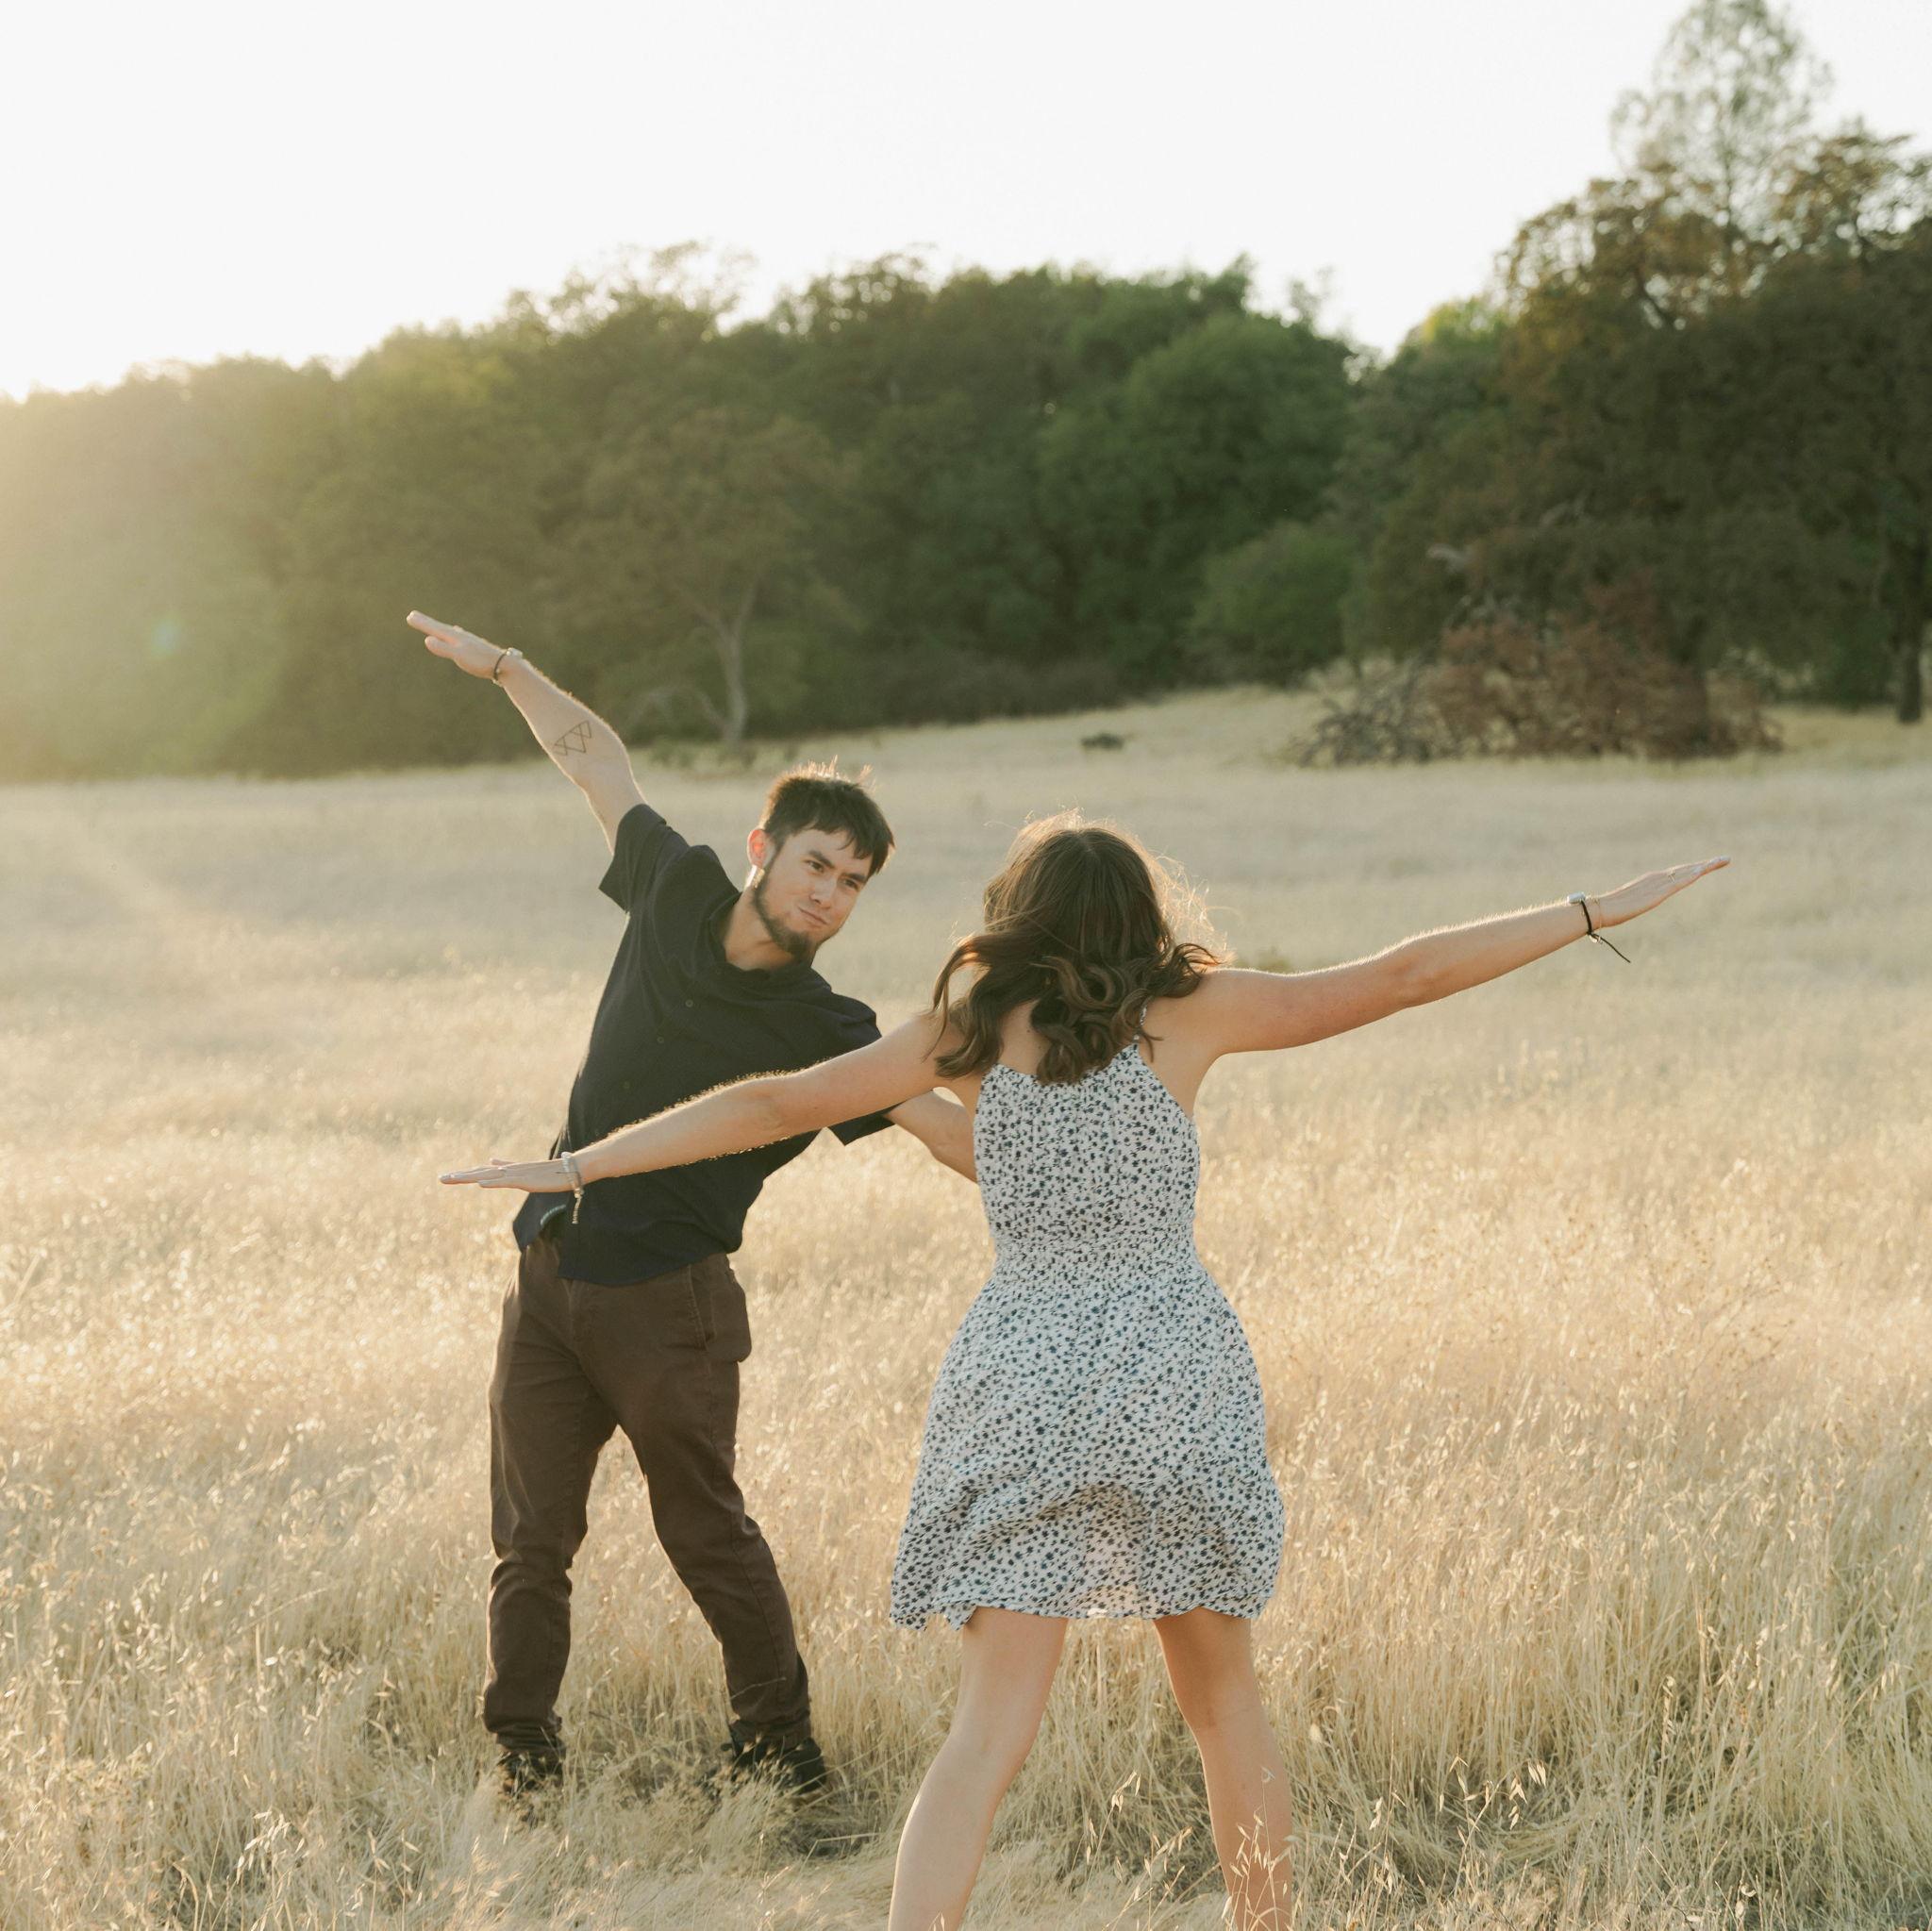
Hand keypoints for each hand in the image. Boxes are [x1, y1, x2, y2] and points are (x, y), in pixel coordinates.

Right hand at [408, 610, 512, 680]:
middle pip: (440, 628)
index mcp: (456, 638)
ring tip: (433, 625)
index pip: (434, 629)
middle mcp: (462, 637)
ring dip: (439, 628)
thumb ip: (444, 649)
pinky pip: (460, 638)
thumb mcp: (460, 656)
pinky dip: (453, 634)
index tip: (409, 616)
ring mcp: (469, 642)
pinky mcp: (476, 648)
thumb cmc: (481, 662)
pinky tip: (458, 635)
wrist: (505, 665)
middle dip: (427, 623)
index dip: (422, 623)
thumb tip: (427, 640)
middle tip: (413, 615)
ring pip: (450, 632)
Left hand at [440, 1157, 572, 1192]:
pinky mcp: (526, 1181)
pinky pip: (506, 1182)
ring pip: (488, 1176)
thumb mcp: (524, 1171)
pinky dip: (493, 1182)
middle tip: (440, 1179)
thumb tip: (491, 1159)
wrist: (570, 1169)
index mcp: (507, 1170)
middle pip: (479, 1172)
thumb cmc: (550, 1172)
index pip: (481, 1171)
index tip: (447, 1177)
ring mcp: (517, 1175)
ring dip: (470, 1178)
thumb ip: (506, 1165)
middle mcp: (509, 1170)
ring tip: (453, 1179)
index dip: (464, 1174)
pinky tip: (480, 1184)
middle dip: (460, 1176)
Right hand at [1595, 856, 1729, 929]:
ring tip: (1722, 861)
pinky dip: (1690, 876)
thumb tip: (1627, 909)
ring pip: (1686, 873)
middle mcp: (1656, 879)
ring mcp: (1656, 885)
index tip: (1709, 865)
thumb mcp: (1628, 907)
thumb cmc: (1608, 910)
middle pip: (1686, 869)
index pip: (1677, 873)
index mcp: (1650, 882)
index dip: (1694, 869)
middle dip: (1706, 864)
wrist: (1599, 910)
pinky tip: (1701, 872)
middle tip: (1726, 859)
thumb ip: (1633, 904)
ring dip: (1705, 867)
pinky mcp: (1656, 894)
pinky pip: (1677, 883)